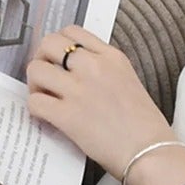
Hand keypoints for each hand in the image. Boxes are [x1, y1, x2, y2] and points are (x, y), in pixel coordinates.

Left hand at [25, 28, 184, 184]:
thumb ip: (104, 71)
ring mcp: (79, 90)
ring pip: (36, 70)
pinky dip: (35, 109)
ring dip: (34, 85)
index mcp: (111, 57)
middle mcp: (93, 67)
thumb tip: (78, 75)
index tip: (57, 60)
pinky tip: (45, 117)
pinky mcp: (67, 115)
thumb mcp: (129, 82)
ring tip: (44, 98)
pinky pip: (35, 101)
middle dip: (41, 59)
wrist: (150, 152)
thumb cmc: (145, 126)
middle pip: (49, 43)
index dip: (58, 45)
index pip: (72, 32)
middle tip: (45, 78)